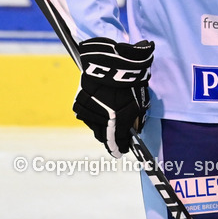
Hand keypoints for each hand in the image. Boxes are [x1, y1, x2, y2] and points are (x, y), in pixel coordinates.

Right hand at [73, 37, 153, 157]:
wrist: (111, 65)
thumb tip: (134, 129)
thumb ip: (136, 118)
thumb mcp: (139, 102)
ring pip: (94, 126)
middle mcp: (101, 120)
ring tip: (108, 120)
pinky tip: (99, 109)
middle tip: (116, 140)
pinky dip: (93, 115)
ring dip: (101, 126)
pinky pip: (86, 115)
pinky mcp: (79, 104)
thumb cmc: (129, 83)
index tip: (120, 153)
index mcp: (117, 121)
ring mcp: (88, 113)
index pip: (118, 142)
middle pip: (104, 136)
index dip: (119, 148)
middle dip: (110, 139)